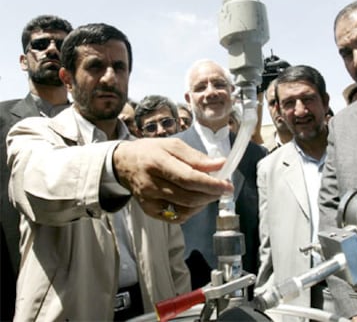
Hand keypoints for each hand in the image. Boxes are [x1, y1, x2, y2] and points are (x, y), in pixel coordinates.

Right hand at [113, 137, 233, 222]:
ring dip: (203, 203)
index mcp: (158, 162)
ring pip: (185, 210)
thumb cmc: (150, 151)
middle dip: (211, 194)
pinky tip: (193, 199)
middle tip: (223, 188)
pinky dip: (191, 210)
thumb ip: (197, 157)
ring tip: (208, 191)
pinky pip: (177, 217)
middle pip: (189, 197)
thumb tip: (220, 165)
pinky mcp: (150, 210)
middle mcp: (151, 183)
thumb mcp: (173, 145)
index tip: (227, 185)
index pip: (189, 178)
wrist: (123, 163)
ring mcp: (149, 200)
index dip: (211, 184)